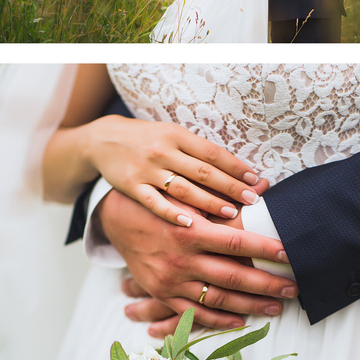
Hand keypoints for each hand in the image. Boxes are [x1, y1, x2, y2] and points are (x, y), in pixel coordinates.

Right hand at [77, 114, 264, 226]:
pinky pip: (153, 202)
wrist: (103, 139)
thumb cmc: (149, 139)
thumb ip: (199, 151)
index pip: (213, 153)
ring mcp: (146, 169)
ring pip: (183, 188)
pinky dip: (171, 213)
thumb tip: (238, 169)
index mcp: (177, 136)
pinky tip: (190, 224)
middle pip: (203, 172)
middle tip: (253, 200)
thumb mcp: (173, 135)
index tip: (255, 180)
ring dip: (209, 202)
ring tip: (232, 212)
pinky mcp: (131, 186)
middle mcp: (163, 151)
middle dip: (230, 187)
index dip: (236, 167)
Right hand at [96, 190, 294, 332]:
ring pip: (218, 299)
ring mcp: (170, 281)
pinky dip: (218, 320)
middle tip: (294, 288)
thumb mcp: (191, 197)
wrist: (118, 220)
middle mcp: (180, 259)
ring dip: (251, 305)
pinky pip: (193, 313)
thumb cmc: (164, 205)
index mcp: (190, 232)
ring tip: (277, 307)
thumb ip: (226, 197)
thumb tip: (265, 186)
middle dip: (268, 284)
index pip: (237, 243)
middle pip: (233, 276)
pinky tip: (242, 321)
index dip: (266, 250)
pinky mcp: (162, 294)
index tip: (292, 256)